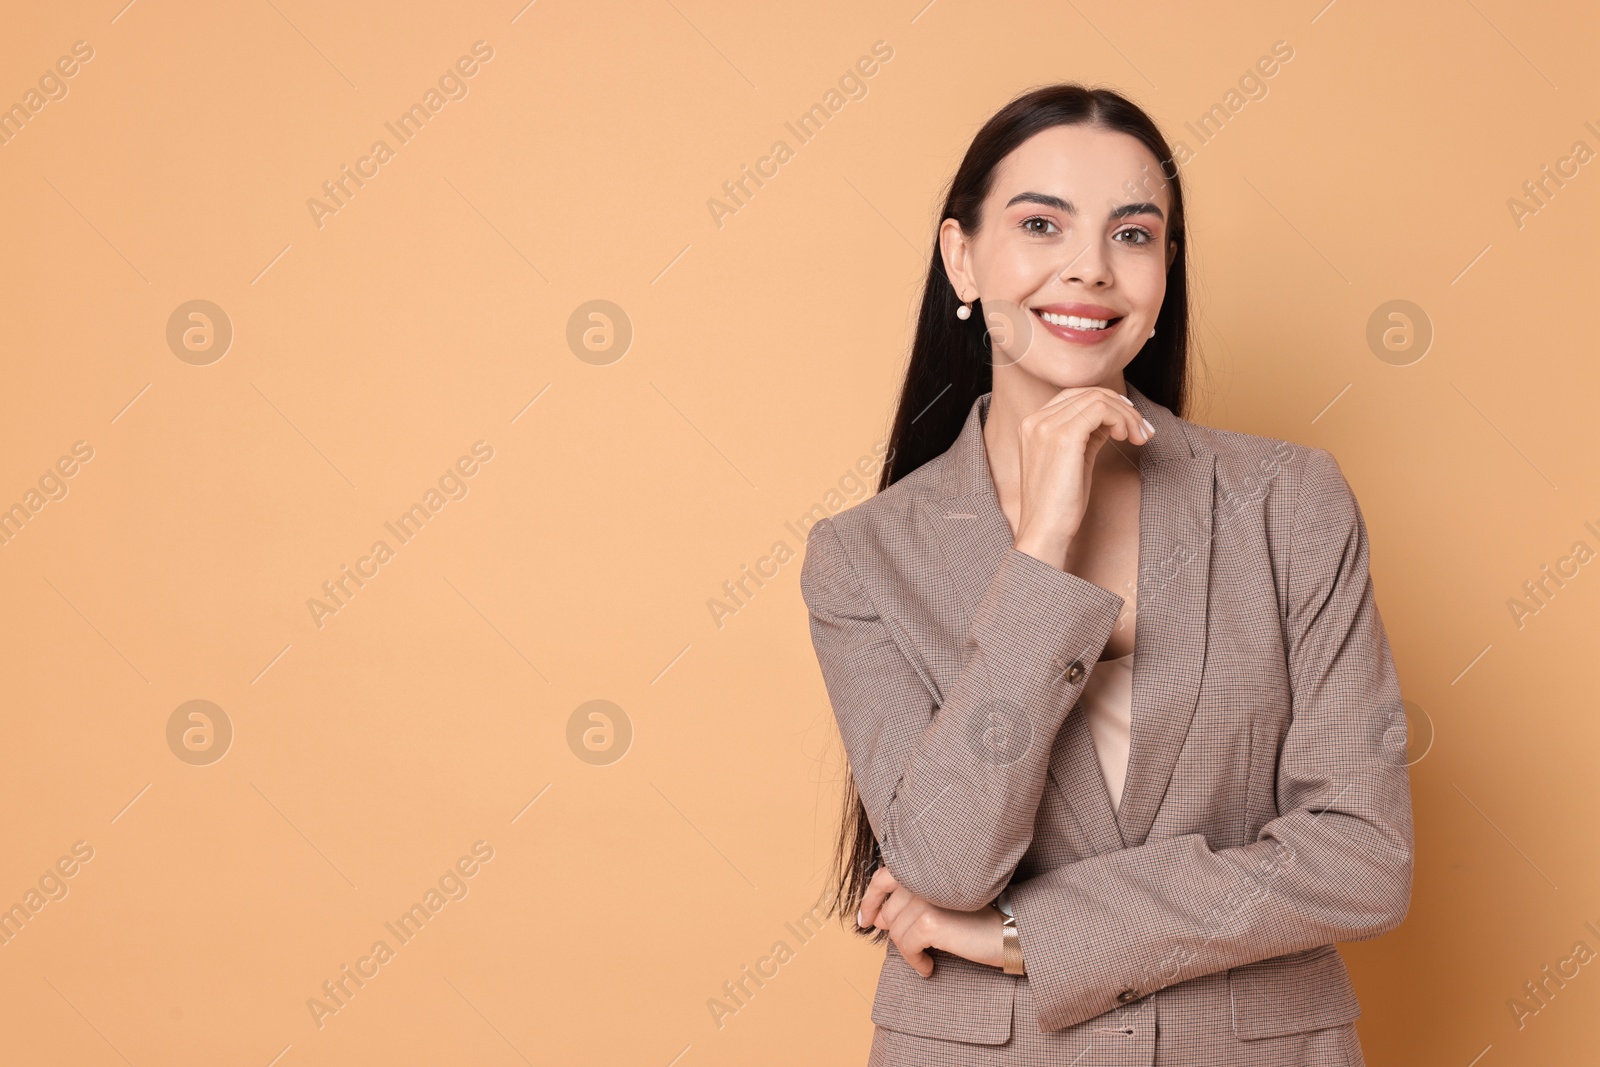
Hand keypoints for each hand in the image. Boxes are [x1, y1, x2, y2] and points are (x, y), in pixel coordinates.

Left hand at [858, 866, 1005, 976]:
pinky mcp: (929, 920)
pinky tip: (929, 967)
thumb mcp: (942, 903)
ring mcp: (925, 897)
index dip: (870, 900)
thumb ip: (911, 901)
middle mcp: (923, 877)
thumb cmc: (979, 917)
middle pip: (889, 911)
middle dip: (896, 932)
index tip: (864, 920)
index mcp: (925, 867)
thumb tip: (876, 917)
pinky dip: (916, 961)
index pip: (883, 877)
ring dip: (909, 950)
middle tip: (912, 945)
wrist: (1010, 931)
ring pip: (896, 932)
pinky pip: (906, 946)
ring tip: (927, 957)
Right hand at [1012, 386, 1152, 570]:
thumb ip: (1087, 434)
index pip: (1075, 395)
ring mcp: (1046, 426)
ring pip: (1098, 399)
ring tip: (1138, 438)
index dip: (1108, 403)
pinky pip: (1100, 410)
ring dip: (1127, 415)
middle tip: (1143, 431)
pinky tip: (1127, 438)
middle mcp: (1035, 420)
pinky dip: (1121, 419)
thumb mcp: (1074, 460)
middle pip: (1088, 392)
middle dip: (1122, 408)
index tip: (1130, 422)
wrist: (1045, 531)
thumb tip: (1113, 419)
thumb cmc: (1060, 505)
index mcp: (1032, 424)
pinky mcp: (1063, 436)